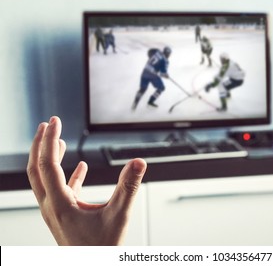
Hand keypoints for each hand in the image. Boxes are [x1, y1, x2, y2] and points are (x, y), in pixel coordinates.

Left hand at [26, 116, 146, 244]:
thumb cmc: (101, 249)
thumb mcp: (119, 215)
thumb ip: (129, 186)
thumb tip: (138, 162)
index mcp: (59, 205)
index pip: (48, 165)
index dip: (50, 140)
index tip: (54, 121)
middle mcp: (52, 206)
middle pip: (37, 169)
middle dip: (41, 144)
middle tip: (48, 124)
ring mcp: (56, 211)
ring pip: (45, 179)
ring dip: (50, 157)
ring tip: (57, 140)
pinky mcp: (64, 214)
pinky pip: (61, 189)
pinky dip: (68, 174)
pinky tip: (80, 166)